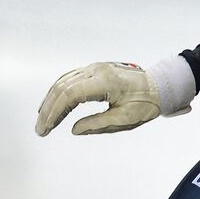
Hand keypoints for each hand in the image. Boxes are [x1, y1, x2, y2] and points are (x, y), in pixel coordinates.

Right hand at [35, 56, 194, 136]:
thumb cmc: (146, 104)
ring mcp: (94, 68)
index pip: (70, 95)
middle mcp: (96, 70)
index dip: (54, 113)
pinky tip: (53, 104)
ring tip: (43, 121)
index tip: (46, 129)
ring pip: (63, 82)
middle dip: (48, 110)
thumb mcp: (125, 120)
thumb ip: (99, 124)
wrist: (159, 86)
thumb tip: (74, 130)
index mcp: (105, 82)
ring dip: (51, 101)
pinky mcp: (94, 70)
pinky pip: (70, 79)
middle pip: (62, 88)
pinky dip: (58, 92)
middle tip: (40, 130)